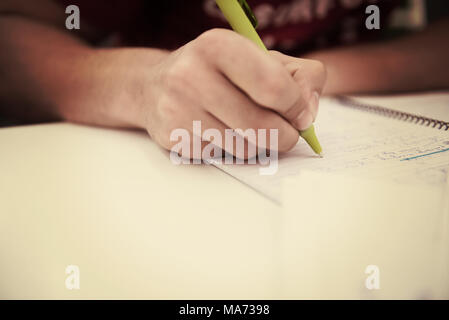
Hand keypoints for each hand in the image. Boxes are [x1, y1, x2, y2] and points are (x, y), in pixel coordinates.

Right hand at [137, 29, 325, 157]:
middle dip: (285, 136)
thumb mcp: (257, 58)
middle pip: (261, 126)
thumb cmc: (216, 73)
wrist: (154, 88)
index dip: (297, 106)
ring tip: (248, 127)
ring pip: (245, 148)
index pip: (273, 86)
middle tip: (286, 133)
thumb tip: (308, 111)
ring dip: (258, 145)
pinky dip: (233, 150)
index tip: (301, 114)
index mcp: (218, 45)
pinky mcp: (174, 138)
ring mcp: (179, 109)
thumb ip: (298, 75)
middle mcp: (192, 75)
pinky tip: (221, 132)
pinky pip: (224, 157)